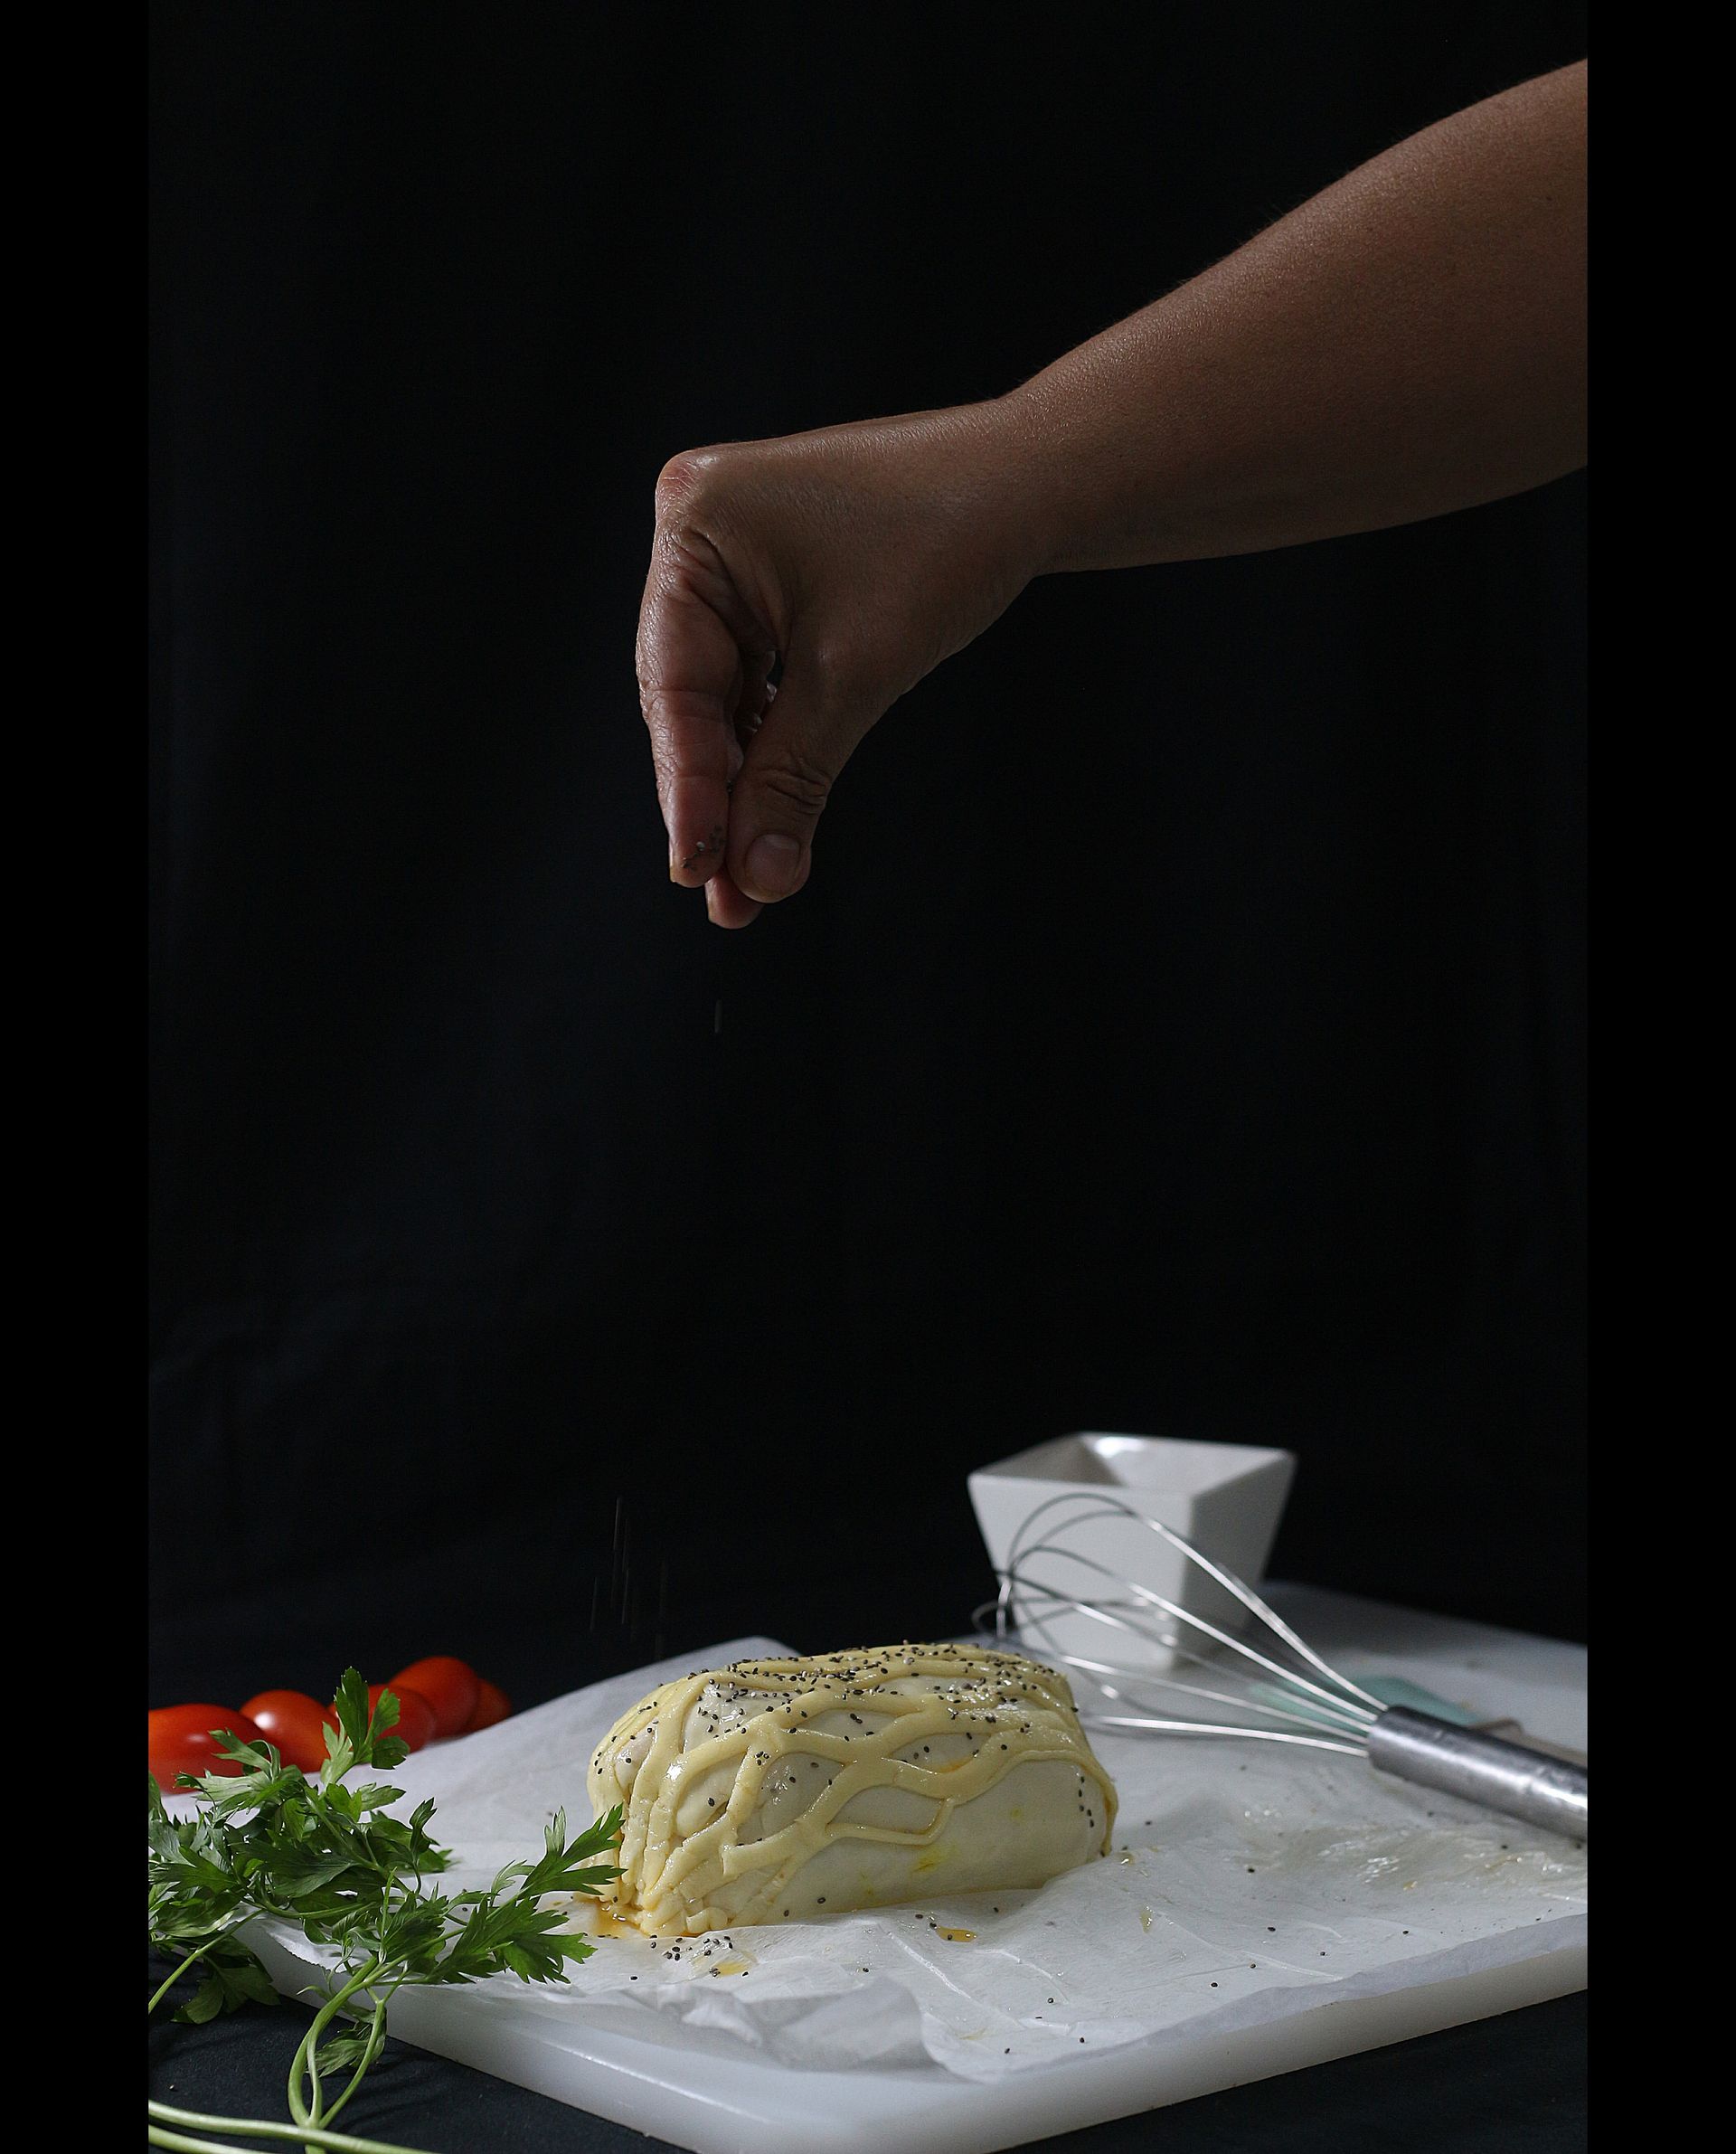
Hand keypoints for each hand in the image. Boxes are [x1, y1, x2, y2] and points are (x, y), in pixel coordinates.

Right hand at [636, 404, 1033, 924]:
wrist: (1032, 483)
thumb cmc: (947, 547)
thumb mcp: (856, 674)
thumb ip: (792, 779)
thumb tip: (756, 880)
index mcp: (694, 523)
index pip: (674, 682)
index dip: (687, 787)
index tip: (694, 871)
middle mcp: (697, 530)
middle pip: (689, 695)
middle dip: (717, 800)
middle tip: (727, 901)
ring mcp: (732, 554)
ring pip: (724, 697)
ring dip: (744, 788)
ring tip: (748, 889)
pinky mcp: (772, 581)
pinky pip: (756, 678)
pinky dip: (772, 745)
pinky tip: (771, 823)